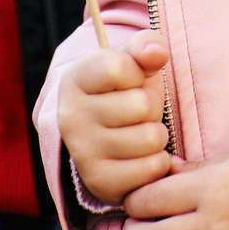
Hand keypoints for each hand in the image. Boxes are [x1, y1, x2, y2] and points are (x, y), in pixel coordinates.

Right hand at [58, 30, 172, 207]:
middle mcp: (70, 117)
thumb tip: (157, 53)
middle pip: (142, 105)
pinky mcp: (100, 182)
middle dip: (151, 107)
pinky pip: (153, 169)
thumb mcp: (132, 61)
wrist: (105, 136)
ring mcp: (83, 152)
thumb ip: (145, 46)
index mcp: (74, 80)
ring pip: (151, 138)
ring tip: (138, 132)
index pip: (120, 67)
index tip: (129, 80)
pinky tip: (140, 157)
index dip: (138, 72)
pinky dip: (158, 162)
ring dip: (156, 135)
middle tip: (136, 112)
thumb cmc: (124, 91)